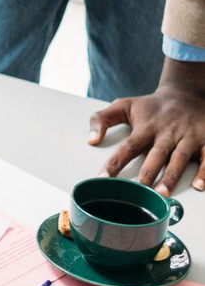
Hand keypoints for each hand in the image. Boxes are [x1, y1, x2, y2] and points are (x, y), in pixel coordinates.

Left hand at [87, 68, 204, 191]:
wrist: (186, 92)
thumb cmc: (152, 106)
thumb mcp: (124, 105)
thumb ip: (101, 119)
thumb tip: (90, 140)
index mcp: (146, 127)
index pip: (128, 146)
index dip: (115, 162)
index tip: (103, 177)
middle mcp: (166, 133)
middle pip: (156, 154)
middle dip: (148, 172)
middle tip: (140, 190)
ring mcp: (187, 137)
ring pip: (180, 157)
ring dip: (172, 175)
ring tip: (164, 193)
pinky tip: (199, 186)